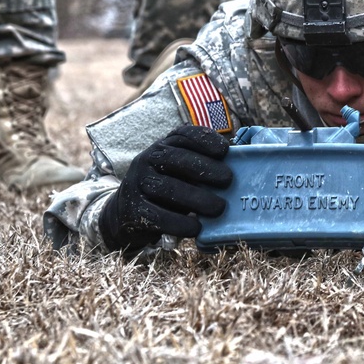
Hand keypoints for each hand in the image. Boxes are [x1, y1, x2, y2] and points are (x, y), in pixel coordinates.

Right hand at [99, 125, 233, 250]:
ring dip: (196, 198)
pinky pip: (158, 216)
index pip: (183, 135)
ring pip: (167, 188)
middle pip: (175, 159)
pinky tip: (197, 228)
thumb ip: (201, 166)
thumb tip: (238, 169)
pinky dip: (180, 223)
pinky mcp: (133, 209)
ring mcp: (138, 184)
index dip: (205, 140)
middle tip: (228, 180)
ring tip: (219, 207)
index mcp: (163, 146)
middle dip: (204, 168)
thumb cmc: (166, 188)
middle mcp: (147, 159)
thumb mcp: (179, 171)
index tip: (225, 150)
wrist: (125, 212)